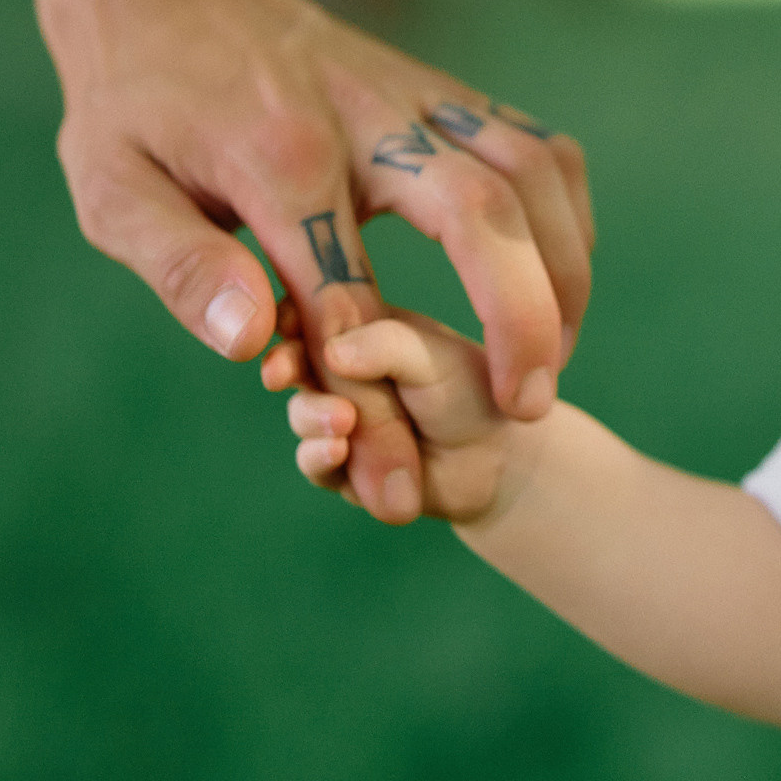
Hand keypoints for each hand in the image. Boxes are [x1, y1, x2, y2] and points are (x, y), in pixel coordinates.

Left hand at [28, 0, 593, 523]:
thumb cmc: (138, 104)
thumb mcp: (113, 187)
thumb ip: (180, 267)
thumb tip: (255, 345)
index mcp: (277, 156)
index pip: (348, 287)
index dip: (377, 387)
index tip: (394, 470)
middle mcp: (369, 117)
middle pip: (483, 213)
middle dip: (523, 315)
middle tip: (532, 403)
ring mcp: (422, 96)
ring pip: (534, 175)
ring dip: (563, 272)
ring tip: (554, 357)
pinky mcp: (451, 90)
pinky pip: (540, 148)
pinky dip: (569, 219)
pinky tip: (558, 281)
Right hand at [265, 304, 537, 524]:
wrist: (499, 464)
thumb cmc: (472, 394)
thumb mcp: (435, 356)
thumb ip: (388, 347)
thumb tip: (332, 351)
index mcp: (367, 330)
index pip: (315, 313)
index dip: (292, 315)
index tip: (284, 322)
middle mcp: (346, 373)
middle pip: (295, 362)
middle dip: (284, 367)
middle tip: (281, 373)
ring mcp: (341, 420)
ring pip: (303, 414)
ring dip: (311, 417)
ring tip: (343, 420)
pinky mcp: (344, 467)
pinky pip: (317, 462)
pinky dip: (320, 457)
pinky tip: (338, 451)